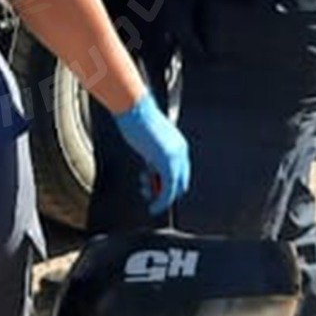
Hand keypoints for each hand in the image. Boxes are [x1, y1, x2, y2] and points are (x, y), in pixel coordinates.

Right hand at [111, 93, 190, 213]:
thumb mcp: (148, 141)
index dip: (166, 184)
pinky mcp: (166, 163)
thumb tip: (151, 170)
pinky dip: (161, 201)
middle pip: (180, 183)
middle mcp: (181, 152)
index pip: (179, 173)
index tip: (152, 187)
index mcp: (179, 146)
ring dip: (159, 197)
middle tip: (147, 193)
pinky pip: (168, 190)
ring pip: (174, 189)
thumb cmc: (136, 119)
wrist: (134, 109)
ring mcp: (175, 158)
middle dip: (164, 192)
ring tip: (144, 191)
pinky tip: (153, 207)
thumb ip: (153, 156)